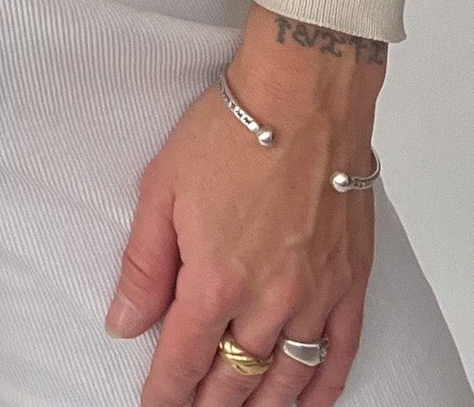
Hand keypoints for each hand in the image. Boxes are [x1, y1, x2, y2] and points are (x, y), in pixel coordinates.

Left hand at [106, 4, 387, 404]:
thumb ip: (143, 264)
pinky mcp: (349, 284)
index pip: (184, 360)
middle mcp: (267, 301)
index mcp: (215, 279)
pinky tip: (305, 402)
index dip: (165, 393)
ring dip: (258, 405)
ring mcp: (314, 297)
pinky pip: (337, 356)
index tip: (155, 406)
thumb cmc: (233, 131)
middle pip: (233, 379)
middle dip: (208, 403)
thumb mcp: (162, 188)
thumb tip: (124, 321)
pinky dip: (321, 389)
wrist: (303, 98)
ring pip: (285, 379)